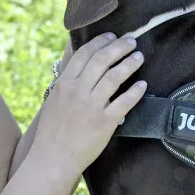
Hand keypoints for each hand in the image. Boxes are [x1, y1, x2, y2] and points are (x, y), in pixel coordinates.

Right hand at [30, 33, 146, 178]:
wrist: (53, 158)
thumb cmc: (52, 132)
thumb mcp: (54, 101)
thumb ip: (67, 84)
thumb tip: (80, 69)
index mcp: (64, 84)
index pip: (84, 54)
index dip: (100, 42)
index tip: (111, 36)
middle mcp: (78, 91)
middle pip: (102, 60)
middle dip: (119, 46)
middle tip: (131, 40)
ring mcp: (92, 106)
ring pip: (115, 77)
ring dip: (129, 63)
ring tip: (139, 57)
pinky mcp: (105, 122)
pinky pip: (124, 102)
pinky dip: (135, 91)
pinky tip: (142, 84)